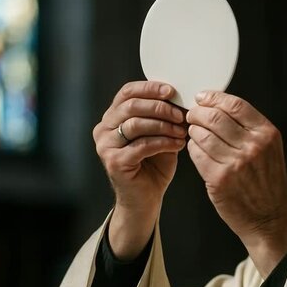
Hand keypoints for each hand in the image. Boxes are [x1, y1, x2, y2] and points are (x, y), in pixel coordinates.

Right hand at [93, 81, 186, 258]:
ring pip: (136, 124)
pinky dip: (163, 142)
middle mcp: (104, 129)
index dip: (150, 88)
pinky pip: (142, 145)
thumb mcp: (160, 133)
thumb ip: (163, 116)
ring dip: (164, 125)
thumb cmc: (154, 164)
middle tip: (181, 115)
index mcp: (113, 117)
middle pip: (131, 106)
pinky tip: (177, 144)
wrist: (146, 198)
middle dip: (160, 107)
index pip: (127, 92)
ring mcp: (106, 146)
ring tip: (182, 131)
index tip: (171, 91)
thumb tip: (181, 98)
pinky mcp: (114, 162)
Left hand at [186, 91, 286, 276]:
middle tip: (192, 115)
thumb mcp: (270, 149)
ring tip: (194, 133)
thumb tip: (219, 106)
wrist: (271, 218)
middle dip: (197, 112)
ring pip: (202, 134)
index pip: (235, 104)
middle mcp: (253, 146)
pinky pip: (196, 153)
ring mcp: (235, 163)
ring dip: (193, 131)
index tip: (202, 97)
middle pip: (215, 116)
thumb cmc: (268, 184)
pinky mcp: (219, 179)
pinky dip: (192, 149)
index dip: (213, 97)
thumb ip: (249, 128)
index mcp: (267, 134)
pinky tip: (197, 150)